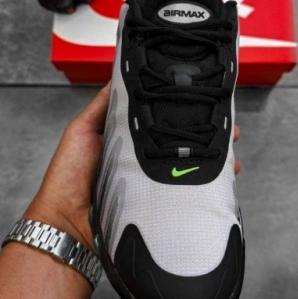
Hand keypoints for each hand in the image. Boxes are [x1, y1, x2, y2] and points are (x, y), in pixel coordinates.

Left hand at [24, 83, 241, 251]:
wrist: (66, 222)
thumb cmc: (69, 175)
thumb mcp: (82, 130)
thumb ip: (102, 106)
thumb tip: (118, 76)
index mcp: (127, 140)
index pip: (160, 122)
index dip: (180, 112)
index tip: (201, 102)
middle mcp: (143, 160)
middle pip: (180, 145)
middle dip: (206, 137)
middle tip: (230, 131)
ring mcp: (151, 182)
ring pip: (187, 168)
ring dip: (211, 162)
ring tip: (232, 156)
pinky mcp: (155, 203)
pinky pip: (182, 192)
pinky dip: (203, 188)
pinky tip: (221, 183)